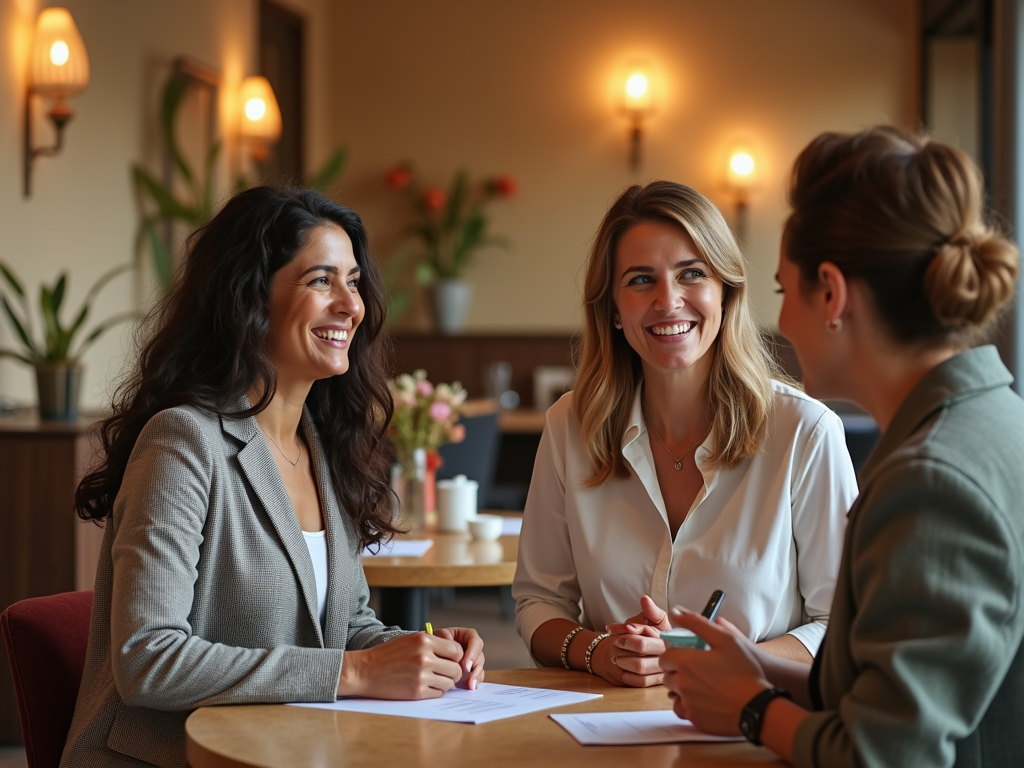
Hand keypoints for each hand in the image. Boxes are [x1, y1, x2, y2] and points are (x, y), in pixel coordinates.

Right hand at [338, 631, 464, 698]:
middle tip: (444, 672)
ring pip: (449, 683)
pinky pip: (438, 693)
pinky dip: (435, 691)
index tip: (450, 660)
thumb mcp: (410, 640)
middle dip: (453, 672)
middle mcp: (424, 657)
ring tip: (433, 679)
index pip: (457, 650)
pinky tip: (425, 686)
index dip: (455, 656)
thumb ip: (432, 644)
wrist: (365, 671)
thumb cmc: (387, 655)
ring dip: (445, 682)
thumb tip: (455, 653)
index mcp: (424, 640)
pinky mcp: (417, 692)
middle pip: (456, 668)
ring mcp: (421, 676)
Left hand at [433, 626, 484, 689]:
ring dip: (476, 676)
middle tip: (469, 678)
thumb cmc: (436, 640)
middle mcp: (472, 647)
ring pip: (479, 667)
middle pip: (479, 656)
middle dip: (475, 668)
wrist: (432, 650)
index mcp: (467, 635)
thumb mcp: (439, 635)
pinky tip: (471, 686)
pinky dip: (475, 681)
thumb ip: (445, 637)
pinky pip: (477, 676)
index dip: (472, 653)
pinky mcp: (471, 670)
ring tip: (470, 685)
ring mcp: (472, 659)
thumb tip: (453, 648)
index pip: (475, 642)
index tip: (465, 665)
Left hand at [591, 596, 668, 687]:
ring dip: (624, 660)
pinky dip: (628, 676)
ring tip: (618, 657)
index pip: (648, 631)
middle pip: (641, 647)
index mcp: (669, 635)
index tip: (624, 628)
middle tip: (616, 642)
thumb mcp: (650, 619)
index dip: (633, 630)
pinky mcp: (658, 682)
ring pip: (640, 666)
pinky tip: (624, 670)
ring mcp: (665, 669)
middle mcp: (669, 653)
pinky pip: (641, 682)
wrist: (643, 654)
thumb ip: (650, 611)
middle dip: (625, 643)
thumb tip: (645, 599)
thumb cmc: (646, 635)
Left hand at [659, 607, 770, 733]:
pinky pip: (684, 710)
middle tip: (697, 669)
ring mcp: (687, 703)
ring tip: (704, 685)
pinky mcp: (695, 719)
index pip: (665, 657)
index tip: (687, 655)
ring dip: (682, 688)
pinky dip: (690, 705)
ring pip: (675, 694)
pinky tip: (705, 700)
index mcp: (684, 662)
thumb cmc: (744, 671)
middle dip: (677, 671)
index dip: (674, 655)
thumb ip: (697, 623)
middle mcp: (681, 683)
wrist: (758, 707)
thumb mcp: (725, 639)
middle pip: (668, 675)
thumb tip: (675, 612)